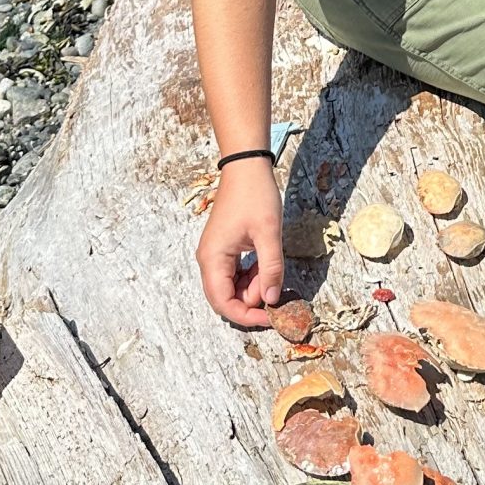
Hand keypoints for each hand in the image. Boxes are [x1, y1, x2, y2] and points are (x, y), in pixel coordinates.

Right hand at [196, 163, 285, 325]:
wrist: (246, 166)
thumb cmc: (255, 195)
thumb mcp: (268, 233)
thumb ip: (271, 269)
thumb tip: (271, 300)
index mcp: (213, 259)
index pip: (223, 303)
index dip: (247, 316)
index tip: (272, 317)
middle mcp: (209, 260)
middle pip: (226, 298)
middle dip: (252, 301)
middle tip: (275, 289)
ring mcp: (215, 254)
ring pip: (232, 287)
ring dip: (253, 287)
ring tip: (271, 269)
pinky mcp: (224, 249)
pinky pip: (235, 274)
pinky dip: (251, 276)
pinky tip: (265, 264)